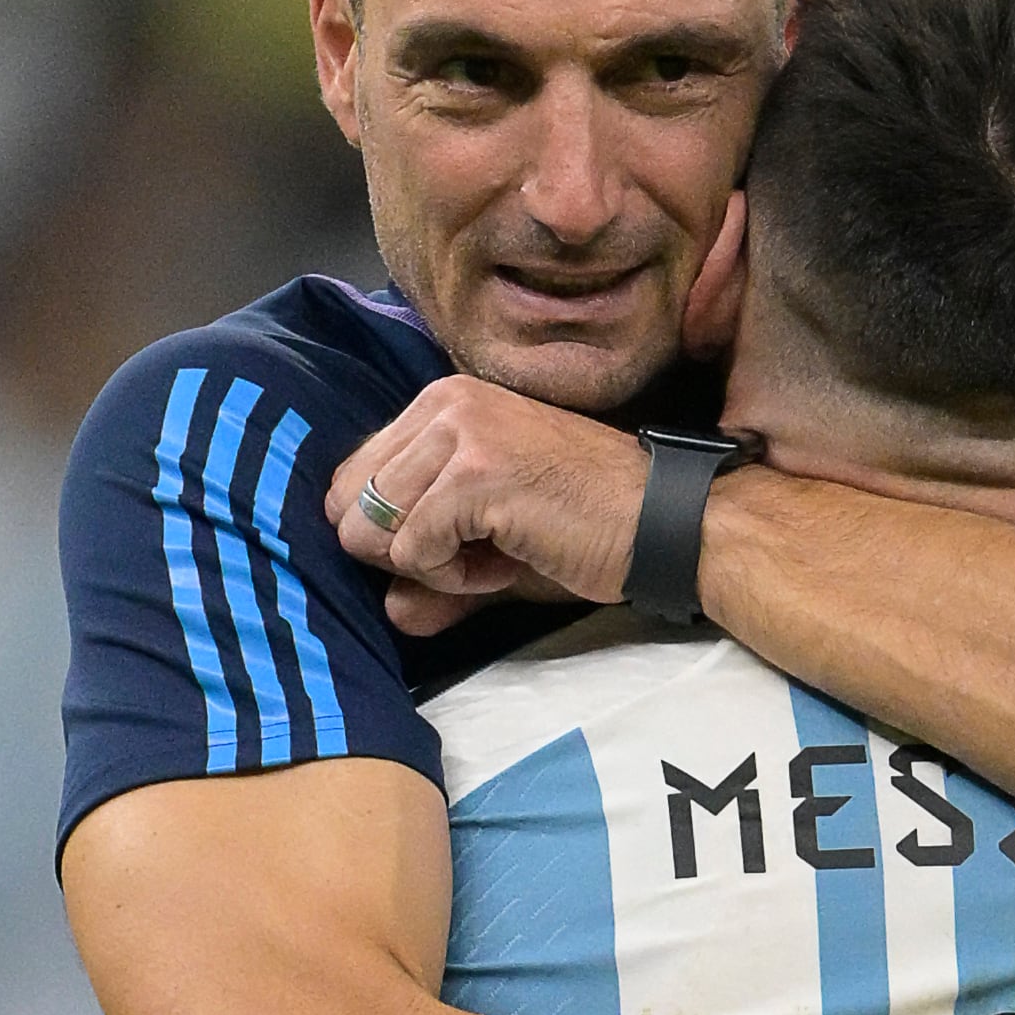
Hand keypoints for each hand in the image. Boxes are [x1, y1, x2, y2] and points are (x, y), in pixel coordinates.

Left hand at [329, 377, 648, 634]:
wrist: (665, 523)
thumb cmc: (585, 527)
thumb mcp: (492, 546)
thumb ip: (432, 574)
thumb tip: (390, 613)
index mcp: (443, 401)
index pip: (355, 477)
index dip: (397, 531)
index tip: (466, 537)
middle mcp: (443, 403)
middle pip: (349, 504)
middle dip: (402, 549)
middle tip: (477, 550)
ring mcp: (458, 434)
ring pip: (372, 530)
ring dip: (430, 565)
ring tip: (495, 554)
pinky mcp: (473, 476)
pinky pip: (412, 552)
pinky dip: (455, 578)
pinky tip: (507, 561)